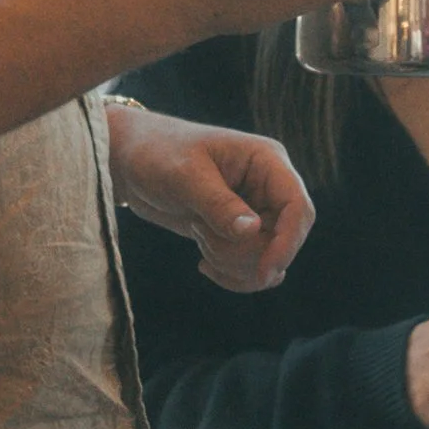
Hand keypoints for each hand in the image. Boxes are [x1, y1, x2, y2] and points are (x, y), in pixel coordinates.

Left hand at [107, 104, 313, 290]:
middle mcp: (268, 185)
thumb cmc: (157, 154)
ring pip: (268, 256)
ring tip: (199, 237)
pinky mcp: (240, 231)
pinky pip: (253, 265)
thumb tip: (253, 230)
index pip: (297, 206)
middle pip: (285, 237)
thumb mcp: (184, 177)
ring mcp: (256, 209)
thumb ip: (219, 204)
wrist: (130, 161)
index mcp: (266, 160)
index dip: (288, 242)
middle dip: (247, 254)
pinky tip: (204, 265)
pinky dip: (232, 274)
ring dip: (233, 262)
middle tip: (202, 238)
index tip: (264, 272)